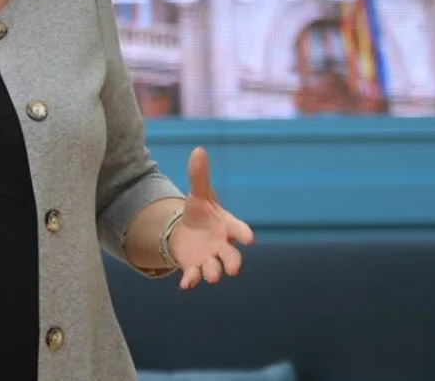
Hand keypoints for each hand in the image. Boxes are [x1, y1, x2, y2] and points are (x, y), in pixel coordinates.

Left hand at [166, 147, 254, 289]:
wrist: (186, 232)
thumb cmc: (200, 212)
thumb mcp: (198, 194)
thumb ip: (199, 176)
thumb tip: (198, 150)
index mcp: (227, 226)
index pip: (239, 229)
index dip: (244, 233)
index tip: (249, 239)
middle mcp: (222, 245)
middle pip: (232, 256)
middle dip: (233, 262)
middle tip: (234, 269)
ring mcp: (210, 259)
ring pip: (215, 269)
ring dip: (213, 273)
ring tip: (211, 275)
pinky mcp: (195, 268)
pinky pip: (194, 277)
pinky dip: (191, 281)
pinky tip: (185, 285)